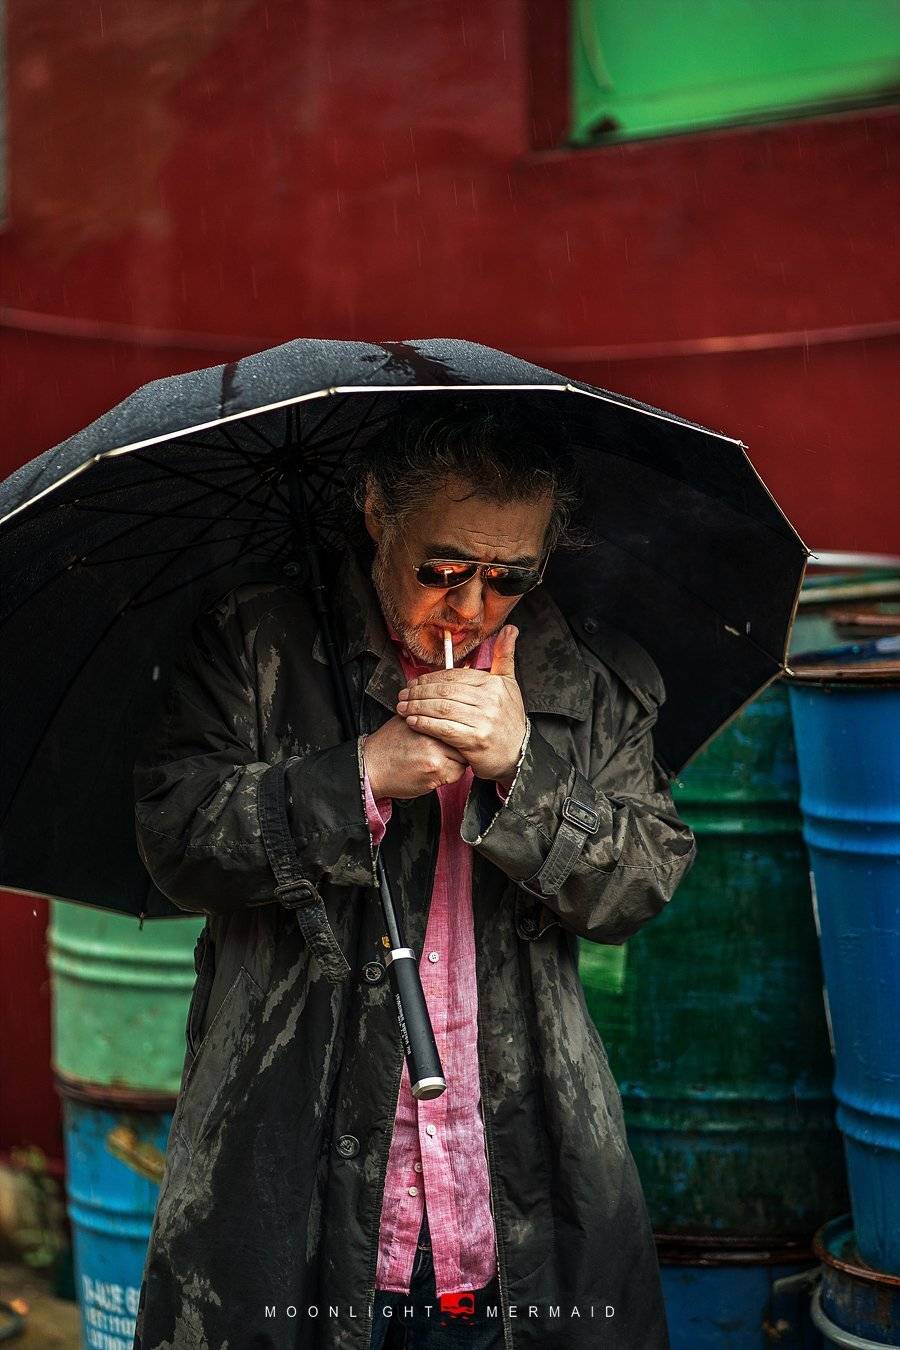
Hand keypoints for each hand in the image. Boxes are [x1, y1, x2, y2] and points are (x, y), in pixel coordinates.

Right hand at [362, 715, 467, 800]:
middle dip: (461, 744)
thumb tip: (444, 708)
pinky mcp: (435, 775)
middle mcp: (432, 740)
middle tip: (452, 747)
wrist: (371, 767)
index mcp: (425, 722)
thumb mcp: (403, 720)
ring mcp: (435, 759)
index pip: (457, 721)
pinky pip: (456, 774)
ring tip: (444, 759)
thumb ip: (424, 713)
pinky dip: (452, 773)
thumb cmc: (386, 746)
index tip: (456, 732)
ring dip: (458, 760)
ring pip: (463, 758)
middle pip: (463, 740)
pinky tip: (438, 769)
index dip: (458, 727)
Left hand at [396, 625, 525, 783]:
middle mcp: (490, 701)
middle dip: (419, 692)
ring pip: (441, 708)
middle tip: (403, 695)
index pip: (454, 676)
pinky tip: (413, 722)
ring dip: (417, 707)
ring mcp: (483, 721)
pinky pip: (444, 728)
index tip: (414, 683)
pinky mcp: (475, 740)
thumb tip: (510, 628)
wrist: (518, 754)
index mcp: (494, 685)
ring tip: (403, 707)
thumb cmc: (509, 719)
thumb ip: (504, 656)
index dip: (430, 678)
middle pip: (444, 691)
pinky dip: (425, 724)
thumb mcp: (510, 684)